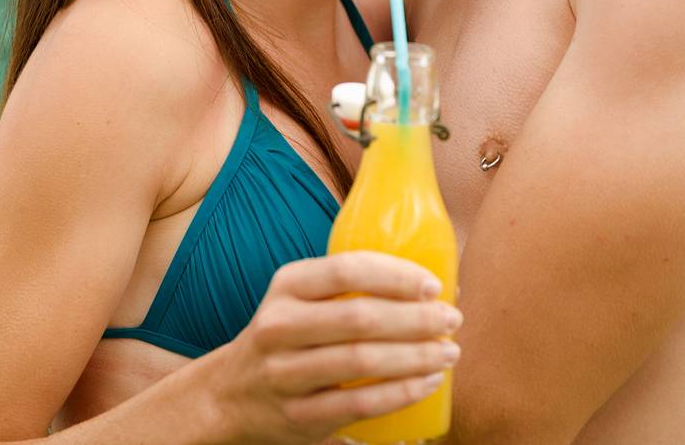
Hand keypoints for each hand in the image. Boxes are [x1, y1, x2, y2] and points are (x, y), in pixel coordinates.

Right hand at [193, 251, 460, 444]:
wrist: (232, 394)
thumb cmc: (288, 336)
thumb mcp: (300, 299)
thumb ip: (350, 288)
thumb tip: (436, 285)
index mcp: (286, 286)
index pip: (346, 269)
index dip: (396, 275)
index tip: (433, 285)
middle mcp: (280, 325)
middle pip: (359, 318)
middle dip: (416, 319)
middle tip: (451, 320)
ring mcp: (285, 373)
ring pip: (362, 362)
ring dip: (415, 357)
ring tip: (449, 352)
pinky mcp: (298, 415)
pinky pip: (359, 404)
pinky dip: (400, 393)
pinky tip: (427, 383)